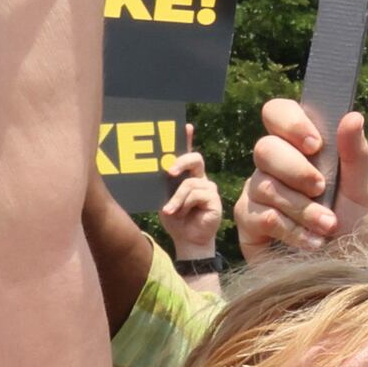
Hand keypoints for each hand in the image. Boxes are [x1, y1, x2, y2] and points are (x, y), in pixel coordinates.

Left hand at [159, 146, 224, 266]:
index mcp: (187, 175)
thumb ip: (163, 185)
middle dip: (181, 161)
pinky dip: (184, 204)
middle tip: (168, 171)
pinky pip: (196, 194)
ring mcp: (208, 188)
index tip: (185, 126)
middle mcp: (199, 179)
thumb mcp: (163, 199)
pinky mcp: (214, 199)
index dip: (187, 139)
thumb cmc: (174, 218)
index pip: (187, 153)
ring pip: (190, 183)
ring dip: (176, 198)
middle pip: (196, 159)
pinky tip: (179, 213)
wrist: (187, 240)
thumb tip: (152, 171)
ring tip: (169, 211)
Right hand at [243, 95, 364, 259]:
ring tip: (328, 226)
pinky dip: (292, 230)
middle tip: (322, 188)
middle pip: (265, 148)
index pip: (277, 113)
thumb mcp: (359, 191)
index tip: (316, 145)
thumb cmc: (348, 228)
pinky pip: (262, 216)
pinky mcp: (247, 222)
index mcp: (298, 148)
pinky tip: (313, 242)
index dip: (291, 123)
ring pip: (265, 185)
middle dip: (297, 170)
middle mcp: (272, 166)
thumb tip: (353, 116)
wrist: (338, 274)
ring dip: (303, 208)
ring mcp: (256, 193)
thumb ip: (355, 154)